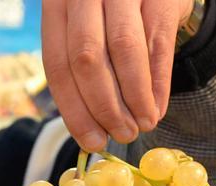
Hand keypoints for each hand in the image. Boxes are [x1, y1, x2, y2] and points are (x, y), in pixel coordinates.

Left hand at [42, 0, 194, 151]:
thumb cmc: (111, 18)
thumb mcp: (86, 34)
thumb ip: (80, 72)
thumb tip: (90, 135)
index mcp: (57, 6)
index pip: (57, 64)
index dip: (74, 110)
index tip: (92, 141)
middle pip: (87, 59)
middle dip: (104, 106)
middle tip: (122, 135)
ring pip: (123, 50)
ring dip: (134, 97)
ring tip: (141, 125)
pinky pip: (158, 45)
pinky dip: (157, 84)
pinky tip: (156, 108)